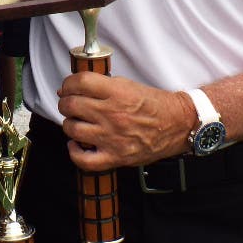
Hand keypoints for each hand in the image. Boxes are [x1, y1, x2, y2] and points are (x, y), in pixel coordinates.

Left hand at [56, 73, 192, 171]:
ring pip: (72, 129)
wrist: (177, 125)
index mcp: (116, 93)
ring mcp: (112, 137)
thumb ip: (103, 85)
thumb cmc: (154, 105)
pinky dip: (74, 152)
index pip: (79, 82)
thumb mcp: (128, 85)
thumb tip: (76, 88)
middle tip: (69, 103)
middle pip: (71, 105)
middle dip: (65, 102)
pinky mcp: (115, 157)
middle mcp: (112, 114)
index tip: (67, 87)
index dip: (68, 83)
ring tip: (76, 122)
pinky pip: (84, 160)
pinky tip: (76, 145)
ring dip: (69, 124)